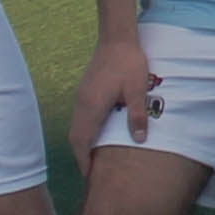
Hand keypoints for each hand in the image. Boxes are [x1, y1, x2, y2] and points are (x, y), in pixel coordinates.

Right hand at [70, 33, 157, 163]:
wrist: (117, 38)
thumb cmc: (129, 63)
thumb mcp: (138, 90)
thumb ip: (137, 115)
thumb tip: (139, 140)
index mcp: (92, 107)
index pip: (81, 140)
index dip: (83, 160)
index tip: (89, 176)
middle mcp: (82, 104)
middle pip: (75, 136)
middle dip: (80, 155)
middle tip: (91, 172)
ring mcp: (81, 96)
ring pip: (76, 126)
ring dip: (81, 143)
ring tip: (93, 157)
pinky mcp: (85, 90)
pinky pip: (80, 117)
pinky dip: (84, 131)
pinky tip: (96, 133)